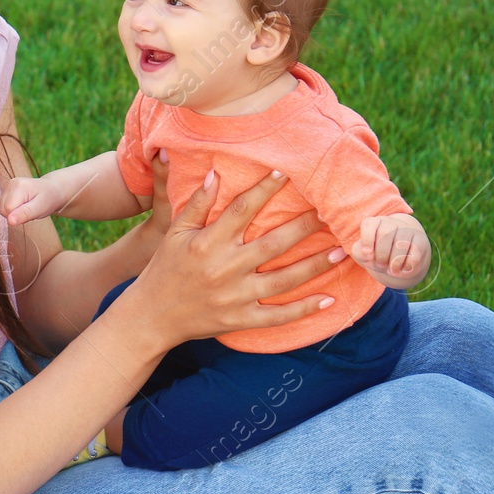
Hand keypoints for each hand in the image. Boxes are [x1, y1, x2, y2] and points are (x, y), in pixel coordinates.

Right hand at [0, 175, 67, 226]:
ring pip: (1, 209)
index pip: (7, 209)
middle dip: (15, 215)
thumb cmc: (49, 200)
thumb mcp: (40, 208)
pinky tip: (23, 206)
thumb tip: (10, 221)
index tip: (31, 213)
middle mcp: (10, 183)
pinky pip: (2, 206)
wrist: (52, 190)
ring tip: (27, 208)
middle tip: (30, 211)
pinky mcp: (6, 190)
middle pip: (2, 209)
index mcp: (19, 186)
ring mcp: (7, 186)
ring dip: (13, 213)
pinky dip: (12, 210)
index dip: (18, 216)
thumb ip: (25, 214)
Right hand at [113, 169, 339, 351]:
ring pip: (283, 280)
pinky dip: (304, 310)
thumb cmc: (164, 269)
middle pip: (272, 244)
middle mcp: (224, 268)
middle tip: (330, 213)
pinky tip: (328, 300)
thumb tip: (214, 173)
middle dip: (303, 227)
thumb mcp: (175, 233)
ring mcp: (235, 297)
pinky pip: (277, 317)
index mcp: (207, 243)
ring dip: (314, 266)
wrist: (152, 316)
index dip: (264, 190)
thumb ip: (196, 204)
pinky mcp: (241, 320)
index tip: (286, 173)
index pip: (241, 210)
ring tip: (341, 252)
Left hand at [353, 213, 430, 288]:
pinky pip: (415, 253)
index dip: (367, 240)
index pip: (369, 224)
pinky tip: (403, 270)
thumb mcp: (365, 254)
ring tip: (391, 271)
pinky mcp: (420, 240)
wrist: (401, 257)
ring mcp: (407, 229)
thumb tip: (366, 253)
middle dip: (381, 254)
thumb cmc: (377, 253)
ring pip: (400, 244)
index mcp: (375, 223)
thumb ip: (359, 252)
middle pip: (384, 234)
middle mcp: (391, 222)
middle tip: (380, 265)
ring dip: (394, 262)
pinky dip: (407, 265)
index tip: (368, 254)